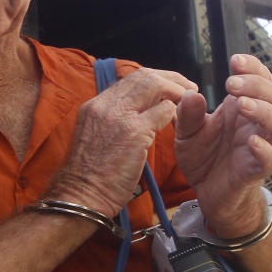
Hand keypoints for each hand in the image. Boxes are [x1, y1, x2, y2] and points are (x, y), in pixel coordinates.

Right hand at [49, 67, 196, 216]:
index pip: (129, 79)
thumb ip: (112, 122)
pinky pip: (164, 111)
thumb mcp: (95, 138)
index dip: (155, 79)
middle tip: (189, 88)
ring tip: (191, 100)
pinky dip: (176, 113)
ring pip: (154, 85)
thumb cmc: (90, 176)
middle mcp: (105, 105)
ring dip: (177, 91)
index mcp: (94, 105)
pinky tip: (182, 124)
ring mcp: (118, 116)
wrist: (81, 195)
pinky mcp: (134, 132)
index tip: (170, 87)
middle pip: (143, 76)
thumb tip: (137, 115)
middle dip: (171, 78)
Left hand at [174, 54, 271, 237]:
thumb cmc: (204, 157)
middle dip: (256, 85)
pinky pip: (271, 159)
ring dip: (264, 111)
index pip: (258, 80)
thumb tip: (191, 93)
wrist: (208, 192)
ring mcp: (259, 146)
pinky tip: (252, 142)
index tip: (234, 61)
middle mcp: (254, 124)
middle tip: (231, 84)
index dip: (253, 67)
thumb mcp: (187, 133)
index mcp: (239, 109)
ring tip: (243, 105)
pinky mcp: (256, 170)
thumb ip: (187, 114)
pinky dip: (265, 150)